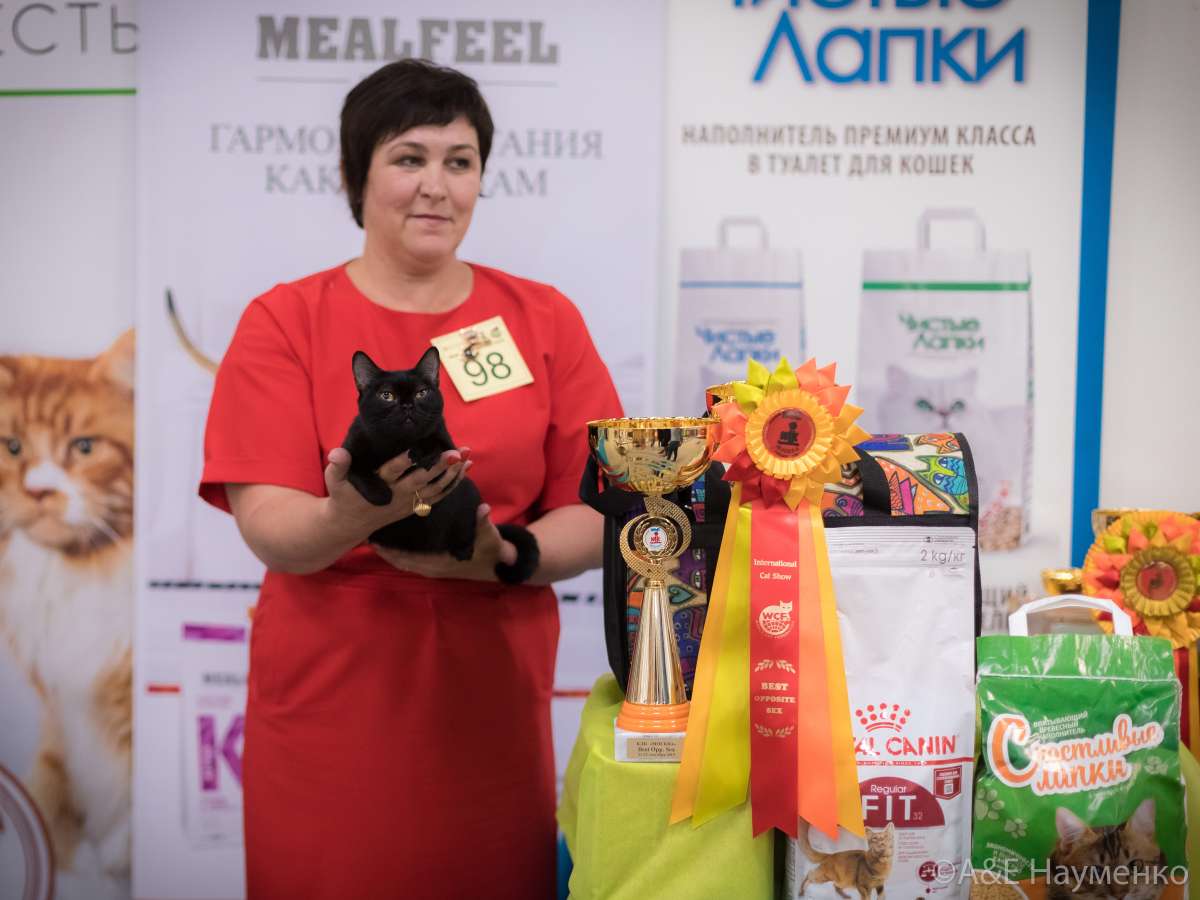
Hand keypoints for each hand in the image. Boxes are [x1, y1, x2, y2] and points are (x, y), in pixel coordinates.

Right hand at [321, 446, 471, 541]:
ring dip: (452, 474)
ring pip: (435, 489)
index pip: (392, 472)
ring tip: (467, 456)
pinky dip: (454, 483)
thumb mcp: (335, 481)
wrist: (350, 524)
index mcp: (378, 486)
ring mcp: (408, 502)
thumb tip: (337, 452)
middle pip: (420, 480)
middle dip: (438, 467)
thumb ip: (338, 466)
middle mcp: (396, 495)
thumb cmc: (343, 496)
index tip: (416, 449)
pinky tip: (467, 468)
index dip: (404, 461)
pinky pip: (439, 496)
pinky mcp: (415, 506)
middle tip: (455, 453)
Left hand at [371, 504, 517, 581]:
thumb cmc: (492, 549)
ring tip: (372, 538)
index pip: (410, 558)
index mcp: (441, 562)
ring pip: (404, 563)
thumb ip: (484, 522)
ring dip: (389, 553)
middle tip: (366, 536)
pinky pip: (410, 562)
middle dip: (384, 551)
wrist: (500, 565)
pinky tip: (390, 544)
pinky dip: (398, 555)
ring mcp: (433, 569)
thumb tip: (484, 509)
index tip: (375, 539)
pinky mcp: (434, 566)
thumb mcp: (489, 535)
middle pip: (401, 562)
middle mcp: (433, 568)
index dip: (392, 551)